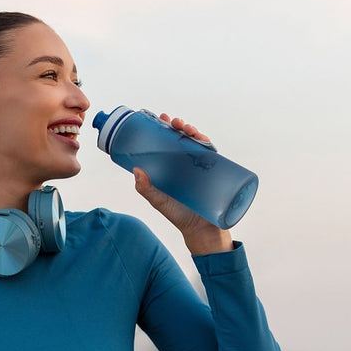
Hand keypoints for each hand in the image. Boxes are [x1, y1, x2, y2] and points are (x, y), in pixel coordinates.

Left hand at [133, 113, 231, 253]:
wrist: (202, 231)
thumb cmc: (178, 216)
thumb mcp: (159, 201)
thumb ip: (146, 189)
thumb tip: (136, 170)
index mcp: (172, 167)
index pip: (168, 143)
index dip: (165, 129)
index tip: (160, 119)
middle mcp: (186, 164)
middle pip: (183, 139)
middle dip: (179, 126)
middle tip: (173, 121)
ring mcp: (201, 168)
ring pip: (197, 143)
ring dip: (193, 131)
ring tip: (186, 128)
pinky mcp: (214, 173)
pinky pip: (212, 154)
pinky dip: (208, 143)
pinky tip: (202, 138)